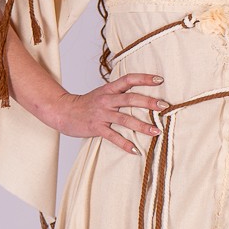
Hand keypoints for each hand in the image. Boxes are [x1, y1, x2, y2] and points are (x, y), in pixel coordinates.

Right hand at [51, 73, 168, 153]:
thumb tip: (141, 95)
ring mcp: (101, 114)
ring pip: (125, 119)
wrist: (64, 111)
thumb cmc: (87, 104)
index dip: (144, 78)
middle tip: (164, 106)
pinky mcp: (96, 127)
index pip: (128, 79)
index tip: (160, 80)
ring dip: (142, 126)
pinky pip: (113, 136)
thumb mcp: (102, 94)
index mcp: (109, 89)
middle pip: (130, 99)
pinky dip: (124, 144)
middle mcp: (106, 100)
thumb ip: (119, 93)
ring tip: (157, 131)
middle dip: (148, 102)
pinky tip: (135, 150)